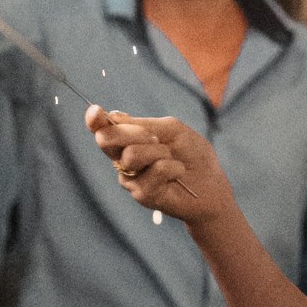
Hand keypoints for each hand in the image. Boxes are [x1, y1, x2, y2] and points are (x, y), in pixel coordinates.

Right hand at [88, 105, 237, 231]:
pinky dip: (173, 167)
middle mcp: (122, 159)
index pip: (102, 128)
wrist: (211, 184)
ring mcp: (130, 178)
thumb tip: (114, 117)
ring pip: (131, 155)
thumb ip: (144, 124)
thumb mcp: (171, 130)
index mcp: (128, 140)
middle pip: (106, 139)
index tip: (96, 111)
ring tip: (173, 159)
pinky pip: (155, 170)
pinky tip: (178, 173)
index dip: (95, 119)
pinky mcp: (141, 194)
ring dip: (160, 152)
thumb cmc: (192, 155)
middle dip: (131, 132)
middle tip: (155, 138)